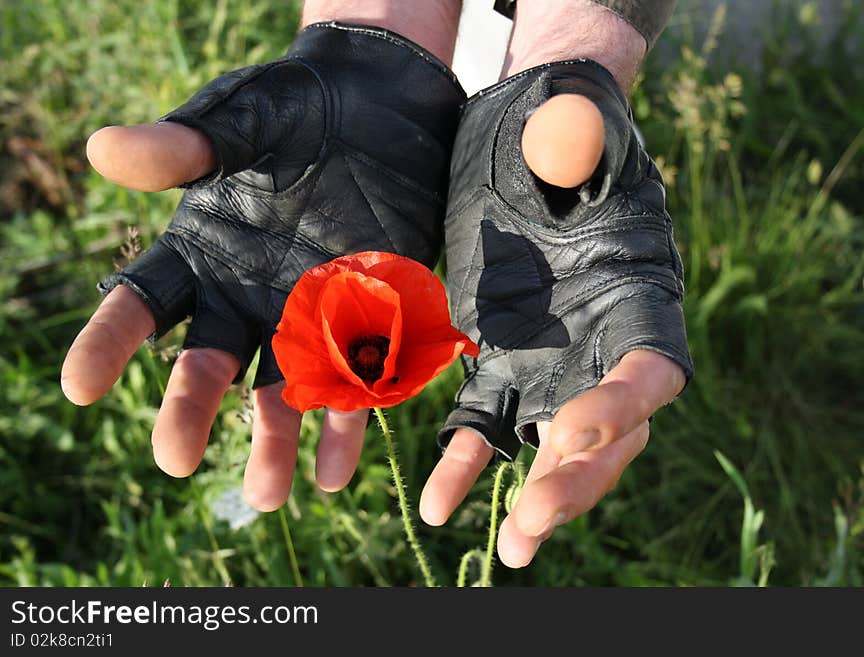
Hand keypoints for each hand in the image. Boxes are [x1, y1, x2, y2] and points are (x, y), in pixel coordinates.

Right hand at [61, 22, 464, 509]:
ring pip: (281, 390)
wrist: (380, 107)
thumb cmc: (297, 107)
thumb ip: (186, 145)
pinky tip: (338, 464)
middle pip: (209, 364)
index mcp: (199, 253)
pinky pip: (354, 377)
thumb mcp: (243, 118)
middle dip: (192, 409)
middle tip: (178, 457)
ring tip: (271, 493)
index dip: (108, 343)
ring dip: (276, 440)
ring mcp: (306, 313)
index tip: (80, 388)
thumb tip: (103, 151)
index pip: (141, 304)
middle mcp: (244, 296)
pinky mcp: (367, 317)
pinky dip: (348, 419)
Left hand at [419, 59, 691, 566]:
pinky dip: (464, 465)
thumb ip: (572, 140)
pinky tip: (437, 505)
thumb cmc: (555, 127)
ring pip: (552, 445)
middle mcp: (600, 342)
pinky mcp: (499, 363)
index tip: (570, 430)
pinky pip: (486, 426)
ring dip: (536, 494)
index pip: (651, 369)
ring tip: (511, 544)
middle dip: (577, 478)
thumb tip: (565, 140)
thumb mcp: (566, 125)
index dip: (622, 408)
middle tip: (534, 516)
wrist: (517, 142)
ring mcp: (550, 361)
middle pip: (609, 432)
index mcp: (633, 293)